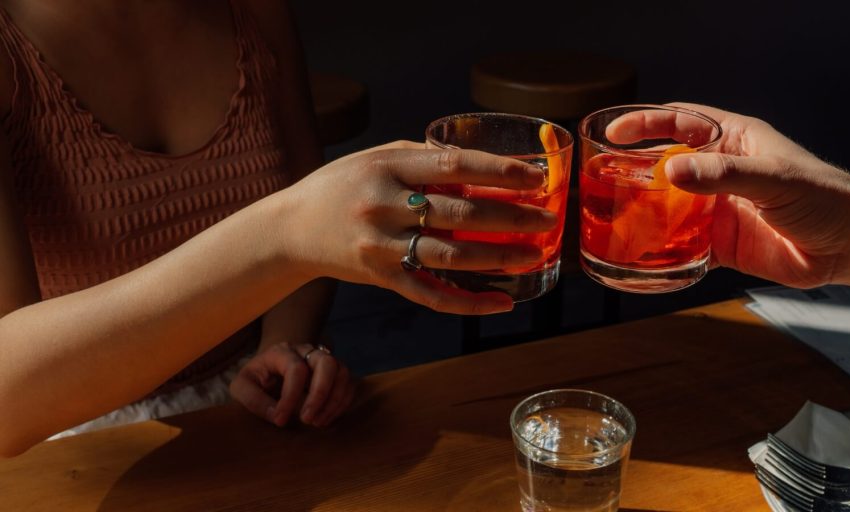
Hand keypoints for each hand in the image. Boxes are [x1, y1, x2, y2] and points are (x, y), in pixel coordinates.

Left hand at [230, 342, 353, 427]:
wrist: (271, 367)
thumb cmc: (257, 378)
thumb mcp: (242, 386)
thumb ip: (253, 399)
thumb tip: (277, 416)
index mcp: (282, 352)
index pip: (295, 369)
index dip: (291, 396)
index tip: (281, 421)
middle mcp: (307, 351)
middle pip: (327, 363)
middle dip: (320, 394)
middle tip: (308, 420)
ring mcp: (325, 360)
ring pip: (342, 372)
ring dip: (334, 400)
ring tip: (318, 423)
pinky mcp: (335, 373)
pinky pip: (349, 384)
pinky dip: (342, 403)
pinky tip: (327, 419)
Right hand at [279, 141, 557, 313]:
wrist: (290, 229)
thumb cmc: (340, 186)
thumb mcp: (375, 158)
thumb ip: (423, 158)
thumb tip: (478, 165)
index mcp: (386, 168)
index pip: (453, 165)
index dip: (498, 171)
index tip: (535, 177)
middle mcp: (383, 207)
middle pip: (459, 214)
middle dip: (510, 217)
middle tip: (547, 219)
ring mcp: (382, 247)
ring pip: (451, 257)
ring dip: (499, 258)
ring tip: (535, 254)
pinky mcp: (382, 278)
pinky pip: (432, 295)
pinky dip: (470, 302)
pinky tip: (502, 302)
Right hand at [605, 103, 849, 288]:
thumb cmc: (823, 196)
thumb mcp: (773, 178)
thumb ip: (722, 175)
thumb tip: (670, 172)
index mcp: (732, 141)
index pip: (680, 122)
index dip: (645, 124)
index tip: (614, 133)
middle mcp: (719, 173)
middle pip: (664, 166)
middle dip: (632, 172)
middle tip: (600, 181)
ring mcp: (717, 209)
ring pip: (668, 209)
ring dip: (642, 215)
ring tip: (609, 222)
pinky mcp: (721, 244)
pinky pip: (682, 248)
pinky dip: (661, 255)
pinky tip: (640, 261)